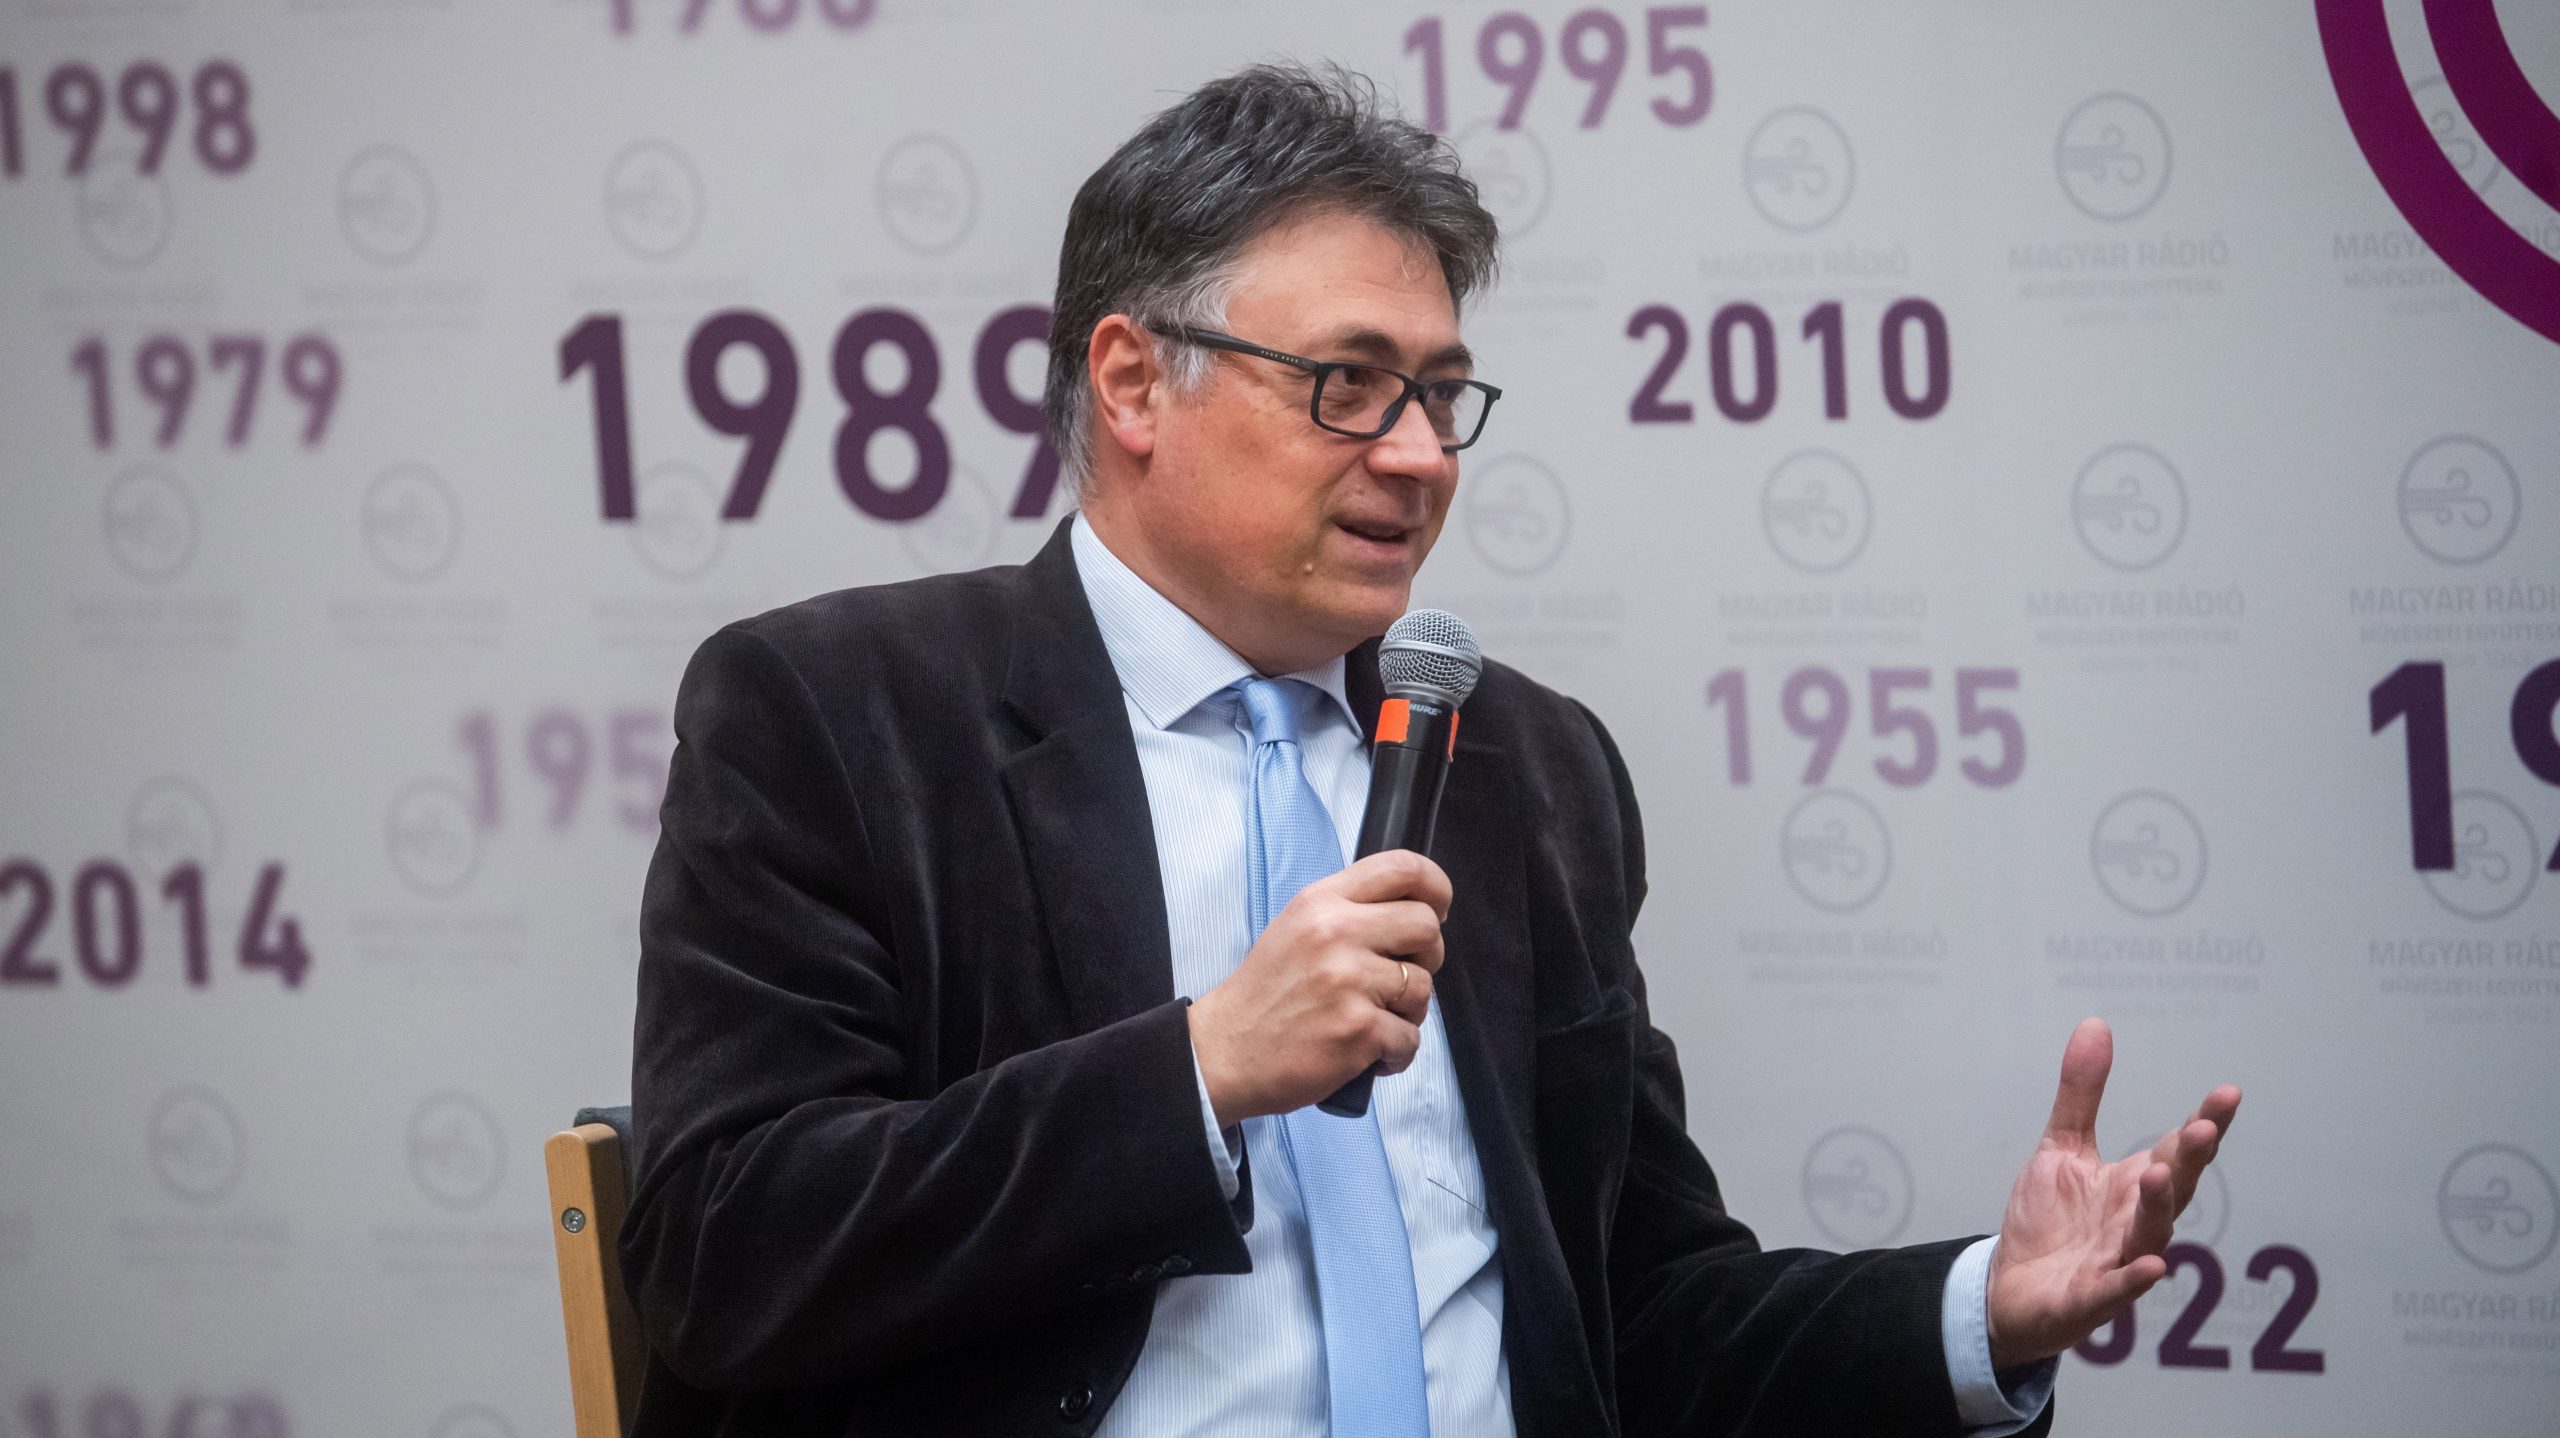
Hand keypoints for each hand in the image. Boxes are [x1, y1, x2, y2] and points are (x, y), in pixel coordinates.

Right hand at [1187, 849, 1448, 1126]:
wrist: (1224, 1051)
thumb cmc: (1264, 996)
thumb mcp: (1296, 928)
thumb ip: (1348, 912)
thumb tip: (1412, 914)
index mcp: (1322, 902)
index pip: (1402, 868)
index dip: (1435, 887)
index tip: (1436, 910)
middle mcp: (1336, 933)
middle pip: (1426, 926)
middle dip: (1426, 957)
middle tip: (1397, 979)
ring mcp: (1349, 981)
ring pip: (1424, 988)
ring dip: (1407, 1012)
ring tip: (1370, 1021)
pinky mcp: (1358, 1029)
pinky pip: (1411, 1038)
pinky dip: (1395, 1053)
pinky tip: (1366, 1053)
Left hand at [1984, 1017, 2241, 1368]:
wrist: (2011, 1287)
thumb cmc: (2050, 1221)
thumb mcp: (2062, 1148)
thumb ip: (2082, 1095)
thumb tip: (2097, 1024)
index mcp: (2134, 1185)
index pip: (2178, 1151)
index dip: (2204, 1124)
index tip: (2228, 1093)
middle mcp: (2135, 1223)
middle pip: (2174, 1189)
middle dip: (2190, 1160)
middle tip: (2204, 1129)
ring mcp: (2117, 1263)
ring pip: (2148, 1235)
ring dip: (2159, 1207)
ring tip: (2163, 1173)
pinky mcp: (2090, 1300)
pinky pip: (2115, 1290)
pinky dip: (2132, 1279)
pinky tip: (2151, 1266)